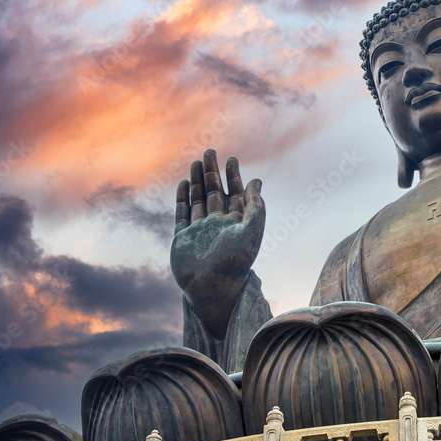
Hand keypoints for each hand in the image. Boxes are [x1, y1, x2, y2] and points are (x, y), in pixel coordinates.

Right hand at [170, 149, 264, 336]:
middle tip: (211, 152)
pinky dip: (183, 198)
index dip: (234, 176)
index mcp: (236, 224)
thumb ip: (256, 206)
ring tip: (197, 161)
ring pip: (198, 200)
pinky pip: (182, 214)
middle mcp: (217, 226)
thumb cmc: (235, 262)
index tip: (232, 158)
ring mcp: (199, 231)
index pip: (235, 194)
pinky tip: (185, 183)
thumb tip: (257, 181)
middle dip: (213, 172)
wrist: (212, 288)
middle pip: (215, 193)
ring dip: (198, 181)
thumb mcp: (252, 231)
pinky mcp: (182, 239)